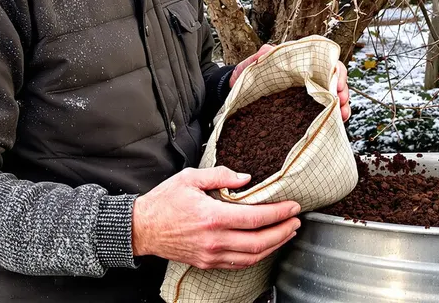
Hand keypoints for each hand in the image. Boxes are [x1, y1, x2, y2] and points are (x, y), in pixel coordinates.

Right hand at [132, 166, 300, 269]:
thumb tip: (246, 178)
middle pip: (259, 241)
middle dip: (283, 232)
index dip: (279, 213)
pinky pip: (238, 264)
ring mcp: (211, 255)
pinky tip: (265, 247)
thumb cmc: (164, 201)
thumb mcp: (190, 178)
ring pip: (252, 256)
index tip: (293, 207)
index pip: (256, 217)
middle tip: (296, 222)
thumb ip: (220, 175)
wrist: (142, 228)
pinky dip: (256, 256)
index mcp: (212, 216)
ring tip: (286, 234)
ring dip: (274, 246)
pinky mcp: (207, 263)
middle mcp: (214, 240)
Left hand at [231, 43, 350, 121]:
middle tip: (342, 101)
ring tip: (343, 115)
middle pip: (334, 79)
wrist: (238, 91)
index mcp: (300, 63)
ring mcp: (308, 93)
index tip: (336, 84)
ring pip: (333, 96)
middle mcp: (308, 76)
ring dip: (342, 105)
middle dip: (342, 90)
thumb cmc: (248, 75)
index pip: (325, 62)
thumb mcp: (252, 65)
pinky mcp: (305, 108)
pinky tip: (338, 123)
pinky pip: (324, 111)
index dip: (336, 71)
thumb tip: (267, 50)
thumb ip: (261, 57)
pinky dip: (333, 116)